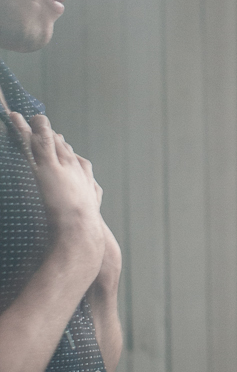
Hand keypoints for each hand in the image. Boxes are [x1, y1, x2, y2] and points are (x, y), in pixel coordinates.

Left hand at [7, 113, 105, 281]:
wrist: (85, 243)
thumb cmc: (83, 248)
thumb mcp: (80, 239)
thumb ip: (73, 237)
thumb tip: (68, 256)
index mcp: (85, 188)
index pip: (74, 165)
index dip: (64, 155)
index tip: (58, 148)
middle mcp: (76, 174)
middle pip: (61, 150)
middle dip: (50, 137)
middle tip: (41, 126)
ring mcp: (63, 170)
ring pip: (46, 142)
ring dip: (33, 128)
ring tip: (18, 115)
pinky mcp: (47, 168)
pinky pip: (34, 144)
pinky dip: (24, 129)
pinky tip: (15, 119)